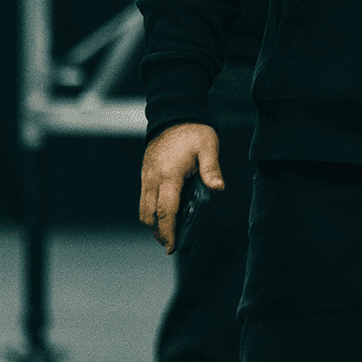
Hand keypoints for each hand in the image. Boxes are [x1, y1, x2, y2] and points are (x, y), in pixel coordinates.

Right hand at [138, 123, 223, 252]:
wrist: (172, 114)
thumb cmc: (193, 132)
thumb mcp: (208, 147)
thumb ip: (211, 169)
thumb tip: (218, 188)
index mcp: (170, 174)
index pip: (167, 210)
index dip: (169, 232)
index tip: (173, 247)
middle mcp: (153, 178)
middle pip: (150, 215)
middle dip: (160, 233)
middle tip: (172, 244)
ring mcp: (147, 177)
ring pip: (144, 209)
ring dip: (154, 224)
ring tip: (169, 232)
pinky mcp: (145, 175)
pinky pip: (145, 199)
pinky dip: (152, 212)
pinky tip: (166, 214)